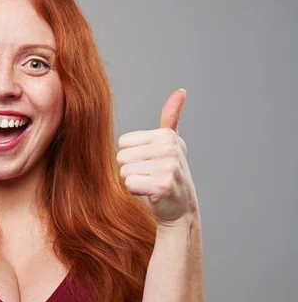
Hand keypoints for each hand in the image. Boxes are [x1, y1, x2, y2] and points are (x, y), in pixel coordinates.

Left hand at [116, 89, 198, 227]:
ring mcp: (168, 167)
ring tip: (150, 184)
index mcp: (167, 136)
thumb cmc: (170, 174)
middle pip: (121, 156)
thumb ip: (171, 118)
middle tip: (149, 176)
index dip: (132, 155)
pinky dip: (136, 192)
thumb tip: (180, 91)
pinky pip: (129, 184)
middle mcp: (170, 148)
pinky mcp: (162, 186)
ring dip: (133, 181)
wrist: (181, 209)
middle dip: (131, 169)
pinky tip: (150, 194)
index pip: (123, 142)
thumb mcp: (171, 144)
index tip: (150, 163)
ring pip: (123, 171)